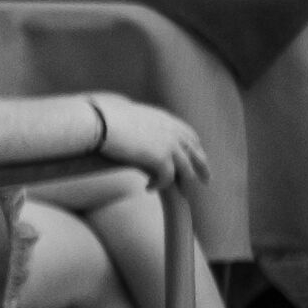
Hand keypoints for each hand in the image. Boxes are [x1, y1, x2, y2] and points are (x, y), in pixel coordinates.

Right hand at [88, 95, 209, 191]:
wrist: (101, 121)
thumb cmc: (104, 115)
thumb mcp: (127, 112)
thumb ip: (137, 119)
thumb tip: (129, 119)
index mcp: (164, 118)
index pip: (189, 134)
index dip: (195, 148)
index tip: (198, 156)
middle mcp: (171, 130)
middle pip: (195, 153)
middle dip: (202, 168)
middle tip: (206, 181)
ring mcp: (169, 145)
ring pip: (186, 170)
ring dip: (182, 183)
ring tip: (179, 194)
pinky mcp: (161, 159)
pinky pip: (167, 179)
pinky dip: (158, 185)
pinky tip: (147, 188)